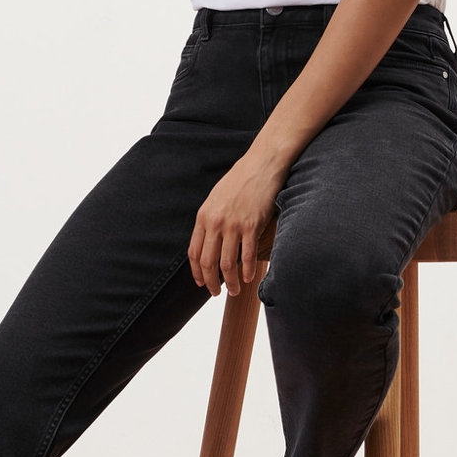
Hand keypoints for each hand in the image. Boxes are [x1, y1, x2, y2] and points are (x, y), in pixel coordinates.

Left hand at [188, 149, 286, 296]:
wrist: (262, 164)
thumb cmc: (241, 180)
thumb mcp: (217, 198)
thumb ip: (211, 220)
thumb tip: (210, 242)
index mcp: (204, 216)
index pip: (194, 252)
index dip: (196, 271)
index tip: (200, 282)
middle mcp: (215, 222)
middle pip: (208, 262)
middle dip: (210, 282)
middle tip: (215, 292)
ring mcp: (233, 225)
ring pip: (227, 263)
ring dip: (230, 281)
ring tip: (233, 290)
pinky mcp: (252, 225)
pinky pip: (247, 256)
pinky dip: (247, 271)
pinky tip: (249, 278)